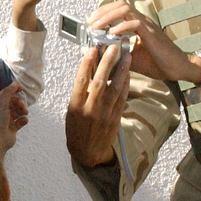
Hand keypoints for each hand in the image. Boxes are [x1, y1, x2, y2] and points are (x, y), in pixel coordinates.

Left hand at [0, 82, 26, 156]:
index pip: (5, 94)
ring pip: (18, 112)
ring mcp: (6, 121)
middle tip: (22, 104)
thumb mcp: (2, 103)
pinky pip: (20, 122)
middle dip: (19, 102)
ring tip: (25, 112)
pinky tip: (24, 120)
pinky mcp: (12, 129)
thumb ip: (9, 92)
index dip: (13, 90)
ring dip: (23, 110)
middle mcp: (0, 112)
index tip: (22, 88)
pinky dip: (23, 120)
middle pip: (13, 103)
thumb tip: (15, 83)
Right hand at [66, 44, 130, 167]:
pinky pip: (122, 98)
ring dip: (121, 70)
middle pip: (99, 82)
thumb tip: (88, 71)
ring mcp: (104, 114)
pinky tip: (128, 73)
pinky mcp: (115, 118)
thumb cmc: (76, 129)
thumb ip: (79, 93)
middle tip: (113, 47)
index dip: (86, 64)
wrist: (87, 153)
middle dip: (107, 63)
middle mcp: (90, 109)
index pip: (81, 81)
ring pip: (114, 88)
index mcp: (76, 106)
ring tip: (126, 56)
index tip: (92, 49)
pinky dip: (125, 84)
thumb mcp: (72, 111)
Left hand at [89, 0, 200, 83]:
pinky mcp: (151, 33)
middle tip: (91, 22)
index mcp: (138, 24)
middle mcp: (142, 20)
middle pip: (120, 4)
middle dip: (102, 11)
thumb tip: (103, 55)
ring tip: (98, 26)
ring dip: (108, 16)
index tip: (92, 21)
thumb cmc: (159, 63)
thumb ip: (120, 53)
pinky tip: (112, 33)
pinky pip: (134, 23)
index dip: (104, 12)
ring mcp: (147, 25)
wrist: (179, 68)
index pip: (119, 8)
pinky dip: (121, 26)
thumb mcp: (133, 57)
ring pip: (125, 9)